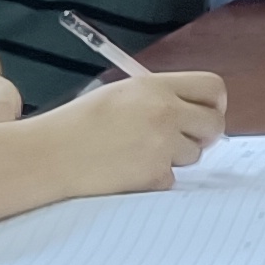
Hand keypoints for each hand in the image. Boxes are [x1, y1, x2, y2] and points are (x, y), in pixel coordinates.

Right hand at [39, 66, 228, 186]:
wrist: (49, 154)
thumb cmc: (78, 124)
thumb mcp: (120, 94)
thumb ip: (159, 98)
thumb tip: (194, 113)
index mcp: (155, 86)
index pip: (212, 87)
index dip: (214, 103)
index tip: (206, 113)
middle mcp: (164, 112)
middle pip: (214, 123)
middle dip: (204, 134)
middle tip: (184, 140)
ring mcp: (161, 144)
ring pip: (194, 154)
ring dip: (175, 157)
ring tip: (138, 154)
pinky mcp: (155, 174)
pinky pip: (172, 178)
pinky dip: (155, 178)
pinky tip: (128, 170)